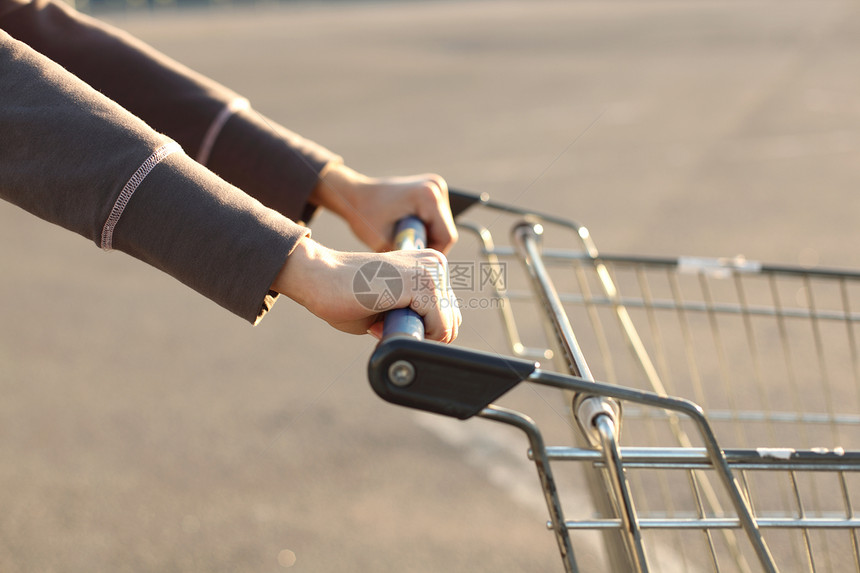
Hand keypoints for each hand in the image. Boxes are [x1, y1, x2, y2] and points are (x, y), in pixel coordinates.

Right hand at [272, 237, 460, 342]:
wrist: (320, 277)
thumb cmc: (347, 294)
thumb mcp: (392, 304)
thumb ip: (415, 314)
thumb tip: (434, 337)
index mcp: (430, 265)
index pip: (448, 312)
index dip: (420, 328)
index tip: (389, 318)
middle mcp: (436, 264)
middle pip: (451, 321)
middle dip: (419, 332)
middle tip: (383, 320)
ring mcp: (431, 272)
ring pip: (446, 327)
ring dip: (414, 333)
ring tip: (382, 316)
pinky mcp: (423, 285)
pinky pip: (439, 328)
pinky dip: (413, 335)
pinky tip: (384, 318)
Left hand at [310, 164, 457, 253]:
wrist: (353, 194)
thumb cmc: (363, 216)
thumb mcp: (381, 243)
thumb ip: (404, 258)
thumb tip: (420, 280)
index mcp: (427, 197)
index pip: (446, 237)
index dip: (433, 254)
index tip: (414, 263)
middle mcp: (436, 187)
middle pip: (446, 231)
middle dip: (429, 246)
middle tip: (406, 253)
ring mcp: (436, 186)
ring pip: (443, 226)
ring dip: (428, 238)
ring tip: (404, 240)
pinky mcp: (432, 190)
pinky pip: (437, 219)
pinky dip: (425, 229)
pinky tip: (408, 231)